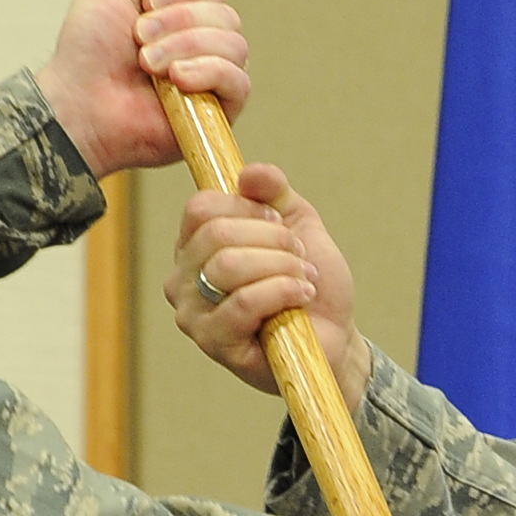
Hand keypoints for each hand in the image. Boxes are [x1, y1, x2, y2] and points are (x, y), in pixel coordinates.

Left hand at [38, 0, 247, 177]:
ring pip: (233, 44)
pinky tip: (177, 80)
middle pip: (226, 15)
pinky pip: (238, 81)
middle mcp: (202, 46)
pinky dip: (208, 72)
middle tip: (139, 37)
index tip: (144, 5)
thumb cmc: (88, 51)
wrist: (79, 102)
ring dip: (185, 47)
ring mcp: (213, 80)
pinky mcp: (219, 113)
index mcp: (182, 17)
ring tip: (147, 64)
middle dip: (179, 21)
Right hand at [173, 161, 369, 411]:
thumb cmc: (310, 285)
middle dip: (274, 240)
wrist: (334, 338)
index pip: (202, 207)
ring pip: (230, 265)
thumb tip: (250, 172)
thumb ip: (274, 192)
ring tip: (303, 280)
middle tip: (299, 258)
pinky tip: (301, 298)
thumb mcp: (296, 224)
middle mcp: (182, 279)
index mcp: (193, 246)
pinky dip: (283, 292)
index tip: (282, 226)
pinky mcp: (212, 343)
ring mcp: (191, 313)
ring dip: (282, 267)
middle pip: (217, 233)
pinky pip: (243, 302)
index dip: (251, 209)